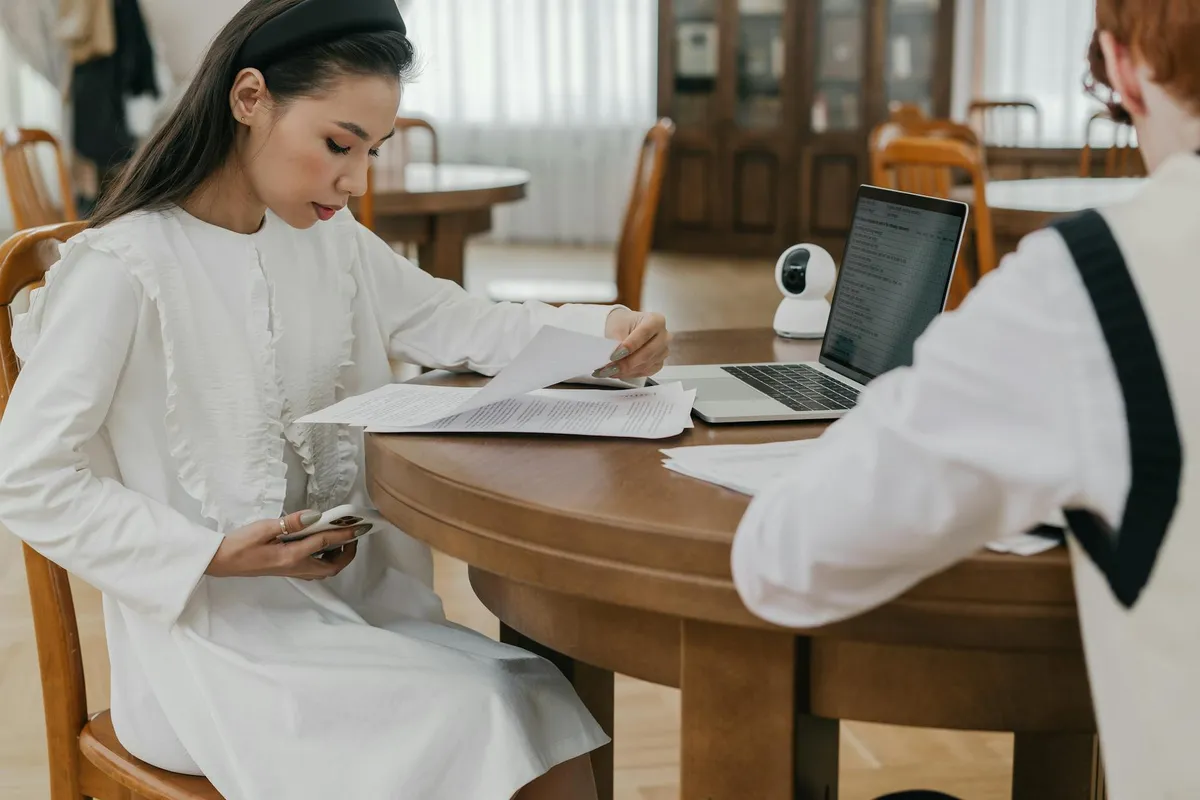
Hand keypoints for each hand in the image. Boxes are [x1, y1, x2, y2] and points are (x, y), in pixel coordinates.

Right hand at [205, 509, 358, 579]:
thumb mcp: (264, 527)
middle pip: (332, 566)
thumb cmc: (239, 543)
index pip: (325, 542)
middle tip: (353, 535)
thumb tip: (316, 516)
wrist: (221, 561)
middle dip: (347, 553)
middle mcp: (296, 567)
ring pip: (324, 570)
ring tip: (341, 539)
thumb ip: (291, 523)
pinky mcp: (287, 570)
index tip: (359, 525)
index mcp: (292, 556)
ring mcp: (291, 571)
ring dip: (337, 558)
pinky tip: (320, 546)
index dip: (345, 533)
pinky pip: (314, 569)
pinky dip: (325, 560)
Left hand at [595, 308, 669, 378]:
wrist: (627, 327)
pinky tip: (618, 373)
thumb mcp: (617, 326)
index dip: (630, 345)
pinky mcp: (659, 363)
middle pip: (647, 352)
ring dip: (626, 371)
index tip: (614, 355)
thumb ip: (617, 340)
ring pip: (646, 365)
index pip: (644, 333)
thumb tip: (615, 358)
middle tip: (609, 368)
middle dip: (626, 363)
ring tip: (609, 371)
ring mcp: (663, 351)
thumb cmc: (623, 323)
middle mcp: (664, 336)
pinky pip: (646, 372)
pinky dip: (630, 374)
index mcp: (656, 320)